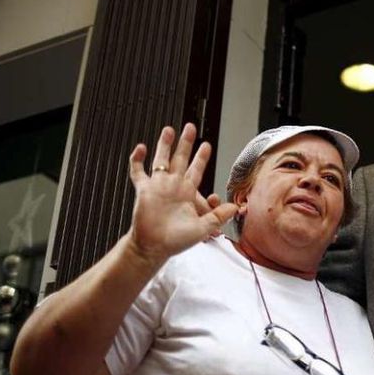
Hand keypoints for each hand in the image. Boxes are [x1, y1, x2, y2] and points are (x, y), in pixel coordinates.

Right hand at [128, 123, 237, 265]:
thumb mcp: (203, 228)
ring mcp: (157, 186)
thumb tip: (235, 208)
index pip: (196, 170)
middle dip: (186, 143)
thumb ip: (218, 216)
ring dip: (164, 145)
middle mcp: (173, 186)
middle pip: (180, 159)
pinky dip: (138, 160)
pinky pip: (138, 172)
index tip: (206, 145)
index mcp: (187, 193)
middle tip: (190, 127)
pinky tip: (141, 148)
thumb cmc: (176, 240)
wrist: (154, 247)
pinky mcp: (143, 190)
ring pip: (161, 160)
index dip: (201, 157)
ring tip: (169, 129)